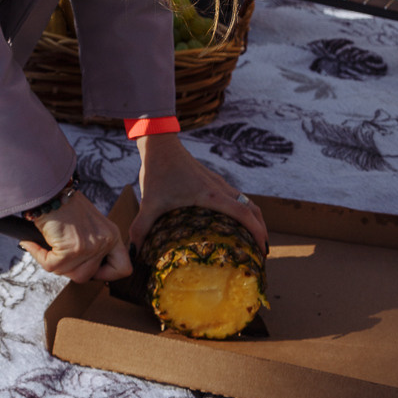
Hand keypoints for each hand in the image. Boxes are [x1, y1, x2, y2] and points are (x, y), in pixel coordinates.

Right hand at [19, 187, 131, 283]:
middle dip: (69, 269)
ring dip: (54, 264)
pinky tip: (33, 244)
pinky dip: (39, 256)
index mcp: (112, 235)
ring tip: (47, 248)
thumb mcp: (89, 224)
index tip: (91, 270)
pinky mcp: (71, 249)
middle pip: (88, 276)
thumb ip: (90, 245)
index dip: (106, 275)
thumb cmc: (64, 204)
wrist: (49, 189)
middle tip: (59, 254)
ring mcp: (90, 247)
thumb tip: (78, 268)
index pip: (123, 268)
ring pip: (70, 274)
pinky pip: (51, 266)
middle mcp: (105, 241)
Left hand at [130, 133, 267, 257]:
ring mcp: (218, 183)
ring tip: (252, 241)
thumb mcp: (149, 202)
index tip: (263, 249)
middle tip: (260, 252)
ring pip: (245, 202)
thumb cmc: (157, 171)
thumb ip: (141, 228)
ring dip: (253, 220)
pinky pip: (235, 197)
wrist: (159, 144)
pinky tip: (232, 224)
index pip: (244, 213)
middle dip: (260, 230)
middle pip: (252, 209)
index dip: (257, 231)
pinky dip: (242, 211)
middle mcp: (220, 189)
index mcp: (211, 195)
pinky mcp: (212, 181)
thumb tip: (135, 253)